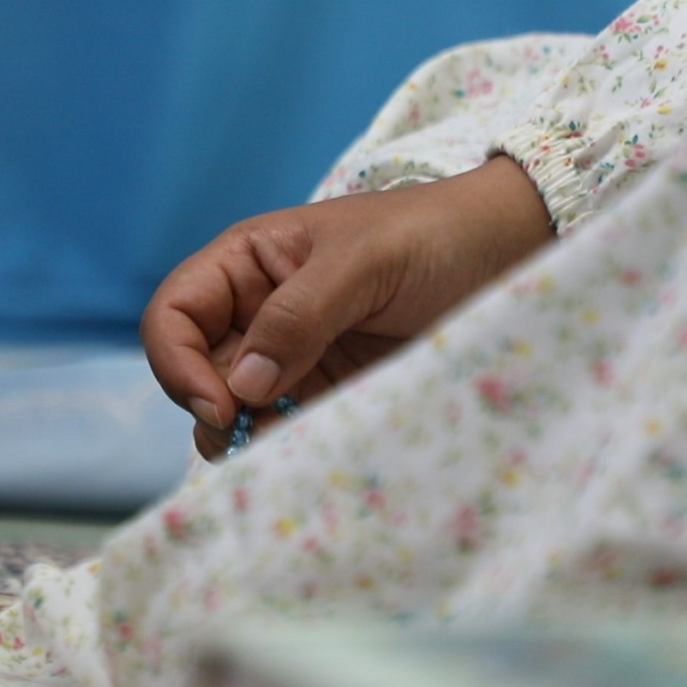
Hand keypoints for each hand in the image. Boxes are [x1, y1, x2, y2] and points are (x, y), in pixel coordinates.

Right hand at [140, 155, 554, 459]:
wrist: (513, 254)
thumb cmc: (435, 235)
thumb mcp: (364, 262)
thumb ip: (299, 315)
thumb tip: (243, 386)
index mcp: (247, 264)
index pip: (173, 316)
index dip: (177, 363)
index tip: (220, 405)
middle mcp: (257, 313)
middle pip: (196, 375)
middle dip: (215, 411)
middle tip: (256, 435)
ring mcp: (292, 358)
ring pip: (237, 414)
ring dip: (249, 438)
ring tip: (291, 444)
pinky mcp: (329, 395)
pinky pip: (286, 432)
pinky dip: (288, 449)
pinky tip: (314, 451)